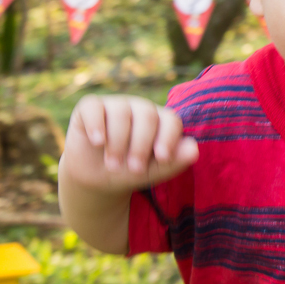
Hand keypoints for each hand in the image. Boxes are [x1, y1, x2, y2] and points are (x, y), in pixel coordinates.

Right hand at [61, 94, 197, 193]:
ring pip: (121, 112)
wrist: (97, 179)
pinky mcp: (90, 107)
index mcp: (160, 121)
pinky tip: (98, 141)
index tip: (162, 158)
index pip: (171, 120)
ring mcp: (115, 105)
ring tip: (113, 165)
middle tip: (134, 169)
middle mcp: (140, 108)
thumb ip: (175, 161)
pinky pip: (94, 107)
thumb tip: (194, 149)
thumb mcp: (153, 171)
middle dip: (141, 145)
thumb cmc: (130, 172)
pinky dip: (96, 124)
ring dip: (118, 142)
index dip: (168, 138)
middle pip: (147, 115)